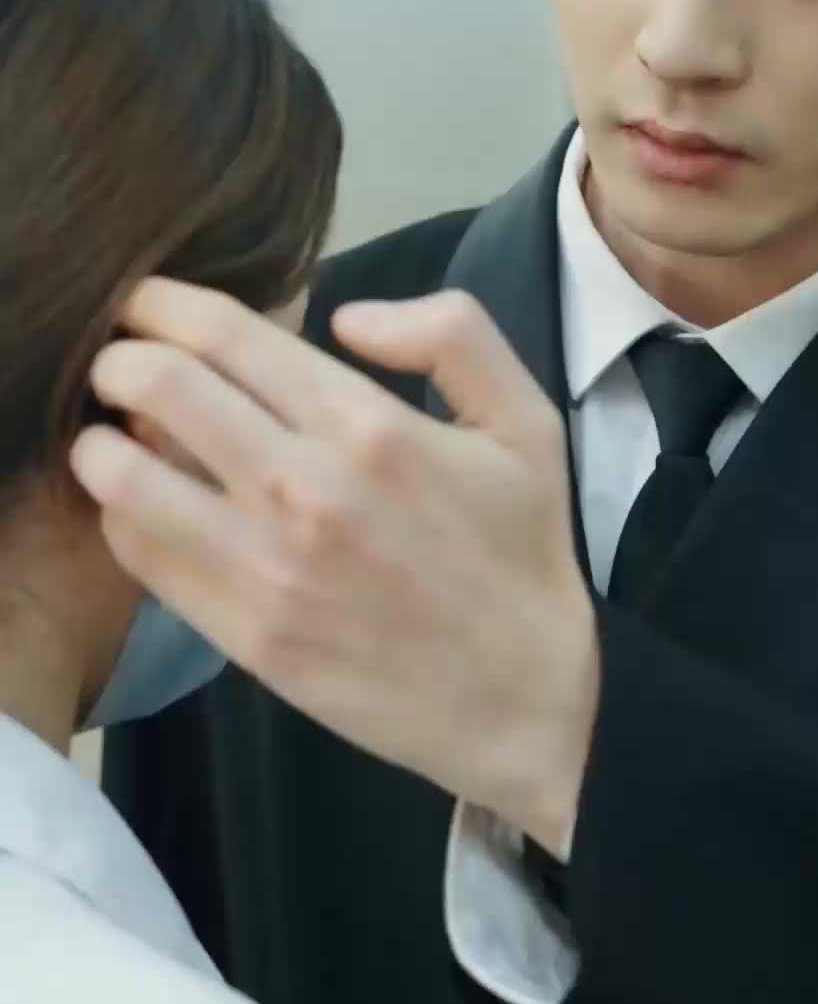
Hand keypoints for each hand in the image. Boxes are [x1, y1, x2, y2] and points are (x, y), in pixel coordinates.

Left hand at [70, 280, 599, 853]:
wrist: (525, 700)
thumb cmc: (522, 553)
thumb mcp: (526, 420)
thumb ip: (454, 334)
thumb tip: (345, 317)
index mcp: (369, 424)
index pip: (223, 335)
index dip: (163, 304)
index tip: (146, 305)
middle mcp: (306, 488)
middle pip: (156, 387)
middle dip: (119, 357)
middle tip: (122, 362)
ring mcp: (267, 568)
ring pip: (126, 474)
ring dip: (104, 439)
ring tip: (118, 435)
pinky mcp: (244, 636)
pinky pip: (142, 556)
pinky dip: (122, 514)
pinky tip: (145, 505)